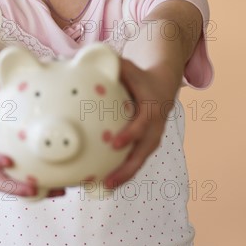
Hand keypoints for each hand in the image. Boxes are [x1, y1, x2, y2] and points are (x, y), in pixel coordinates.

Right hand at [0, 66, 65, 198]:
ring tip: (58, 191)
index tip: (7, 161)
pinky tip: (63, 184)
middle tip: (34, 187)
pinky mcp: (11, 168)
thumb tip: (2, 61)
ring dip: (35, 191)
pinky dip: (42, 184)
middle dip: (15, 186)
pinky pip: (24, 179)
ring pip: (14, 184)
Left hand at [103, 57, 180, 188]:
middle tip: (108, 181)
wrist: (162, 86)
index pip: (141, 124)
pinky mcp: (146, 144)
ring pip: (139, 161)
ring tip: (104, 187)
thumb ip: (112, 64)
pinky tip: (106, 181)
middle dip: (127, 169)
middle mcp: (154, 127)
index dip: (130, 134)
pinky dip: (124, 172)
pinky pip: (136, 160)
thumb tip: (84, 58)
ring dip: (124, 176)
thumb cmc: (139, 76)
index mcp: (150, 108)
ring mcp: (152, 138)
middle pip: (143, 152)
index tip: (115, 143)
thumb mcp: (129, 67)